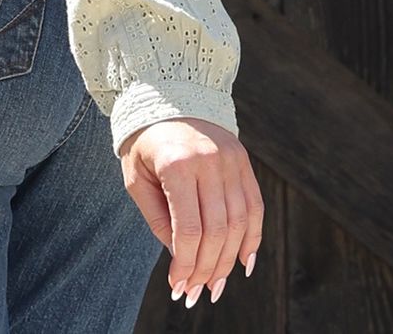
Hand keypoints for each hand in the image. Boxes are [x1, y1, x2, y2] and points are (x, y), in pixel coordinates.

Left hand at [118, 116, 263, 307]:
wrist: (169, 98)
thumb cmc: (146, 145)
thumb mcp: (137, 180)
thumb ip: (158, 219)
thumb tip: (181, 259)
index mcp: (177, 164)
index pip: (189, 229)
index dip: (186, 264)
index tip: (178, 286)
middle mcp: (209, 160)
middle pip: (218, 230)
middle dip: (207, 269)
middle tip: (196, 293)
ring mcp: (230, 159)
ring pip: (240, 223)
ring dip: (229, 261)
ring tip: (216, 285)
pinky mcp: (243, 160)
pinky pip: (255, 206)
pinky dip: (253, 238)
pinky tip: (244, 263)